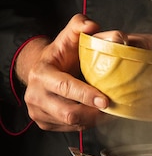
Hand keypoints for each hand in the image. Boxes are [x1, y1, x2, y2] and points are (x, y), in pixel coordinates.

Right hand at [16, 14, 108, 131]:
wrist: (43, 71)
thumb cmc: (60, 55)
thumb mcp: (68, 37)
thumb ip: (80, 26)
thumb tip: (92, 25)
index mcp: (41, 74)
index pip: (65, 87)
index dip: (86, 95)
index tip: (105, 100)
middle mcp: (35, 95)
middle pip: (68, 113)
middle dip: (93, 114)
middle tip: (111, 109)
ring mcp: (38, 112)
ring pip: (71, 124)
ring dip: (93, 120)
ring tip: (107, 112)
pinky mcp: (44, 123)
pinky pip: (70, 130)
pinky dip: (86, 124)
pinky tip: (94, 115)